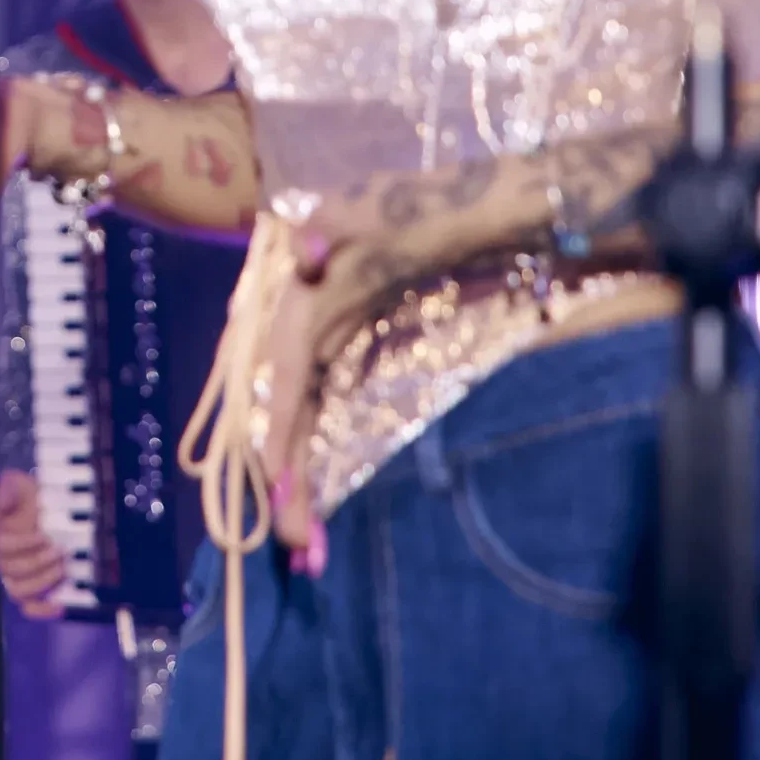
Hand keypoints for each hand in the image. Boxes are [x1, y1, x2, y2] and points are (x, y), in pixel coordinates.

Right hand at [0, 466, 70, 617]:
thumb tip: (4, 498)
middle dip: (39, 562)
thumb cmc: (26, 497)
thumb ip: (9, 488)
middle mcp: (0, 559)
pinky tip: (60, 604)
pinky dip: (42, 609)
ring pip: (19, 591)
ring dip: (42, 581)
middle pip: (11, 571)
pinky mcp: (29, 588)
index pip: (1, 546)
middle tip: (60, 550)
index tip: (43, 534)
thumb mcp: (17, 484)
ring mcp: (14, 575)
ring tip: (62, 567)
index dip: (23, 543)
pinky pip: (29, 606)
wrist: (37, 506)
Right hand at [257, 186, 409, 557]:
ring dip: (297, 488)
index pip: (282, 370)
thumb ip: (340, 226)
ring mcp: (327, 347)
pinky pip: (321, 420)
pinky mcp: (350, 359)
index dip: (277, 426)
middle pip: (282, 412)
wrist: (482, 212)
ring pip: (299, 426)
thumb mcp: (384, 208)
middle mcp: (305, 327)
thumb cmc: (432, 209)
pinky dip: (314, 467)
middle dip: (283, 482)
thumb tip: (309, 255)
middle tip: (298, 548)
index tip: (279, 485)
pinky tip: (315, 515)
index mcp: (307, 294)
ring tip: (308, 552)